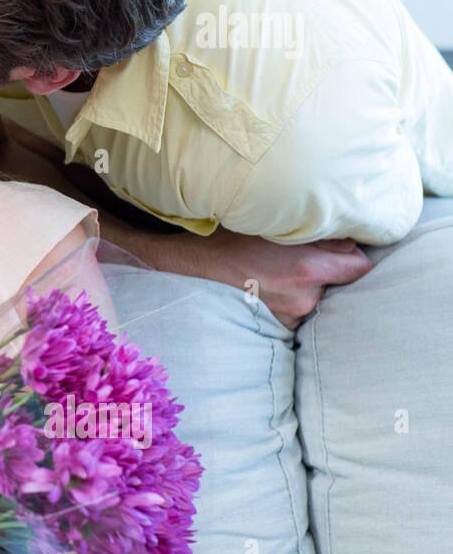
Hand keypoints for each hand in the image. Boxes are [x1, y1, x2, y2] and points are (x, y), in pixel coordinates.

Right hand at [195, 229, 373, 328]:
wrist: (191, 269)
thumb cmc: (230, 242)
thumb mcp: (274, 227)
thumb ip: (319, 235)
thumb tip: (348, 241)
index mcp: (309, 269)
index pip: (360, 267)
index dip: (352, 257)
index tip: (341, 251)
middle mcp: (305, 297)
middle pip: (338, 284)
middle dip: (326, 272)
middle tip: (300, 259)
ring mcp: (291, 315)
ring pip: (315, 298)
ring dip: (304, 287)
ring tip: (276, 274)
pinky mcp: (278, 326)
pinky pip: (296, 311)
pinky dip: (288, 300)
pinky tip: (267, 288)